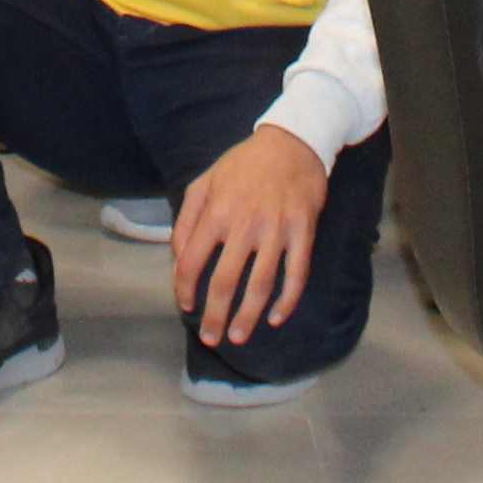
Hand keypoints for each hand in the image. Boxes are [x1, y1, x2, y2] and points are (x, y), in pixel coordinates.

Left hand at [167, 123, 331, 352]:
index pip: (192, 261)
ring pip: (260, 284)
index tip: (186, 306)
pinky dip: (287, 300)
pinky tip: (277, 317)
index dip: (185, 289)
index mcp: (216, 212)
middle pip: (225, 282)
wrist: (292, 142)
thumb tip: (178, 259)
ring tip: (240, 337)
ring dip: (248, 316)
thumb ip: (186, 220)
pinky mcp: (303, 232)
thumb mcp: (204, 182)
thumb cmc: (243, 165)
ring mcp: (276, 230)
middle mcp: (244, 225)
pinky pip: (297, 274)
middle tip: (211, 339)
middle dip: (215, 316)